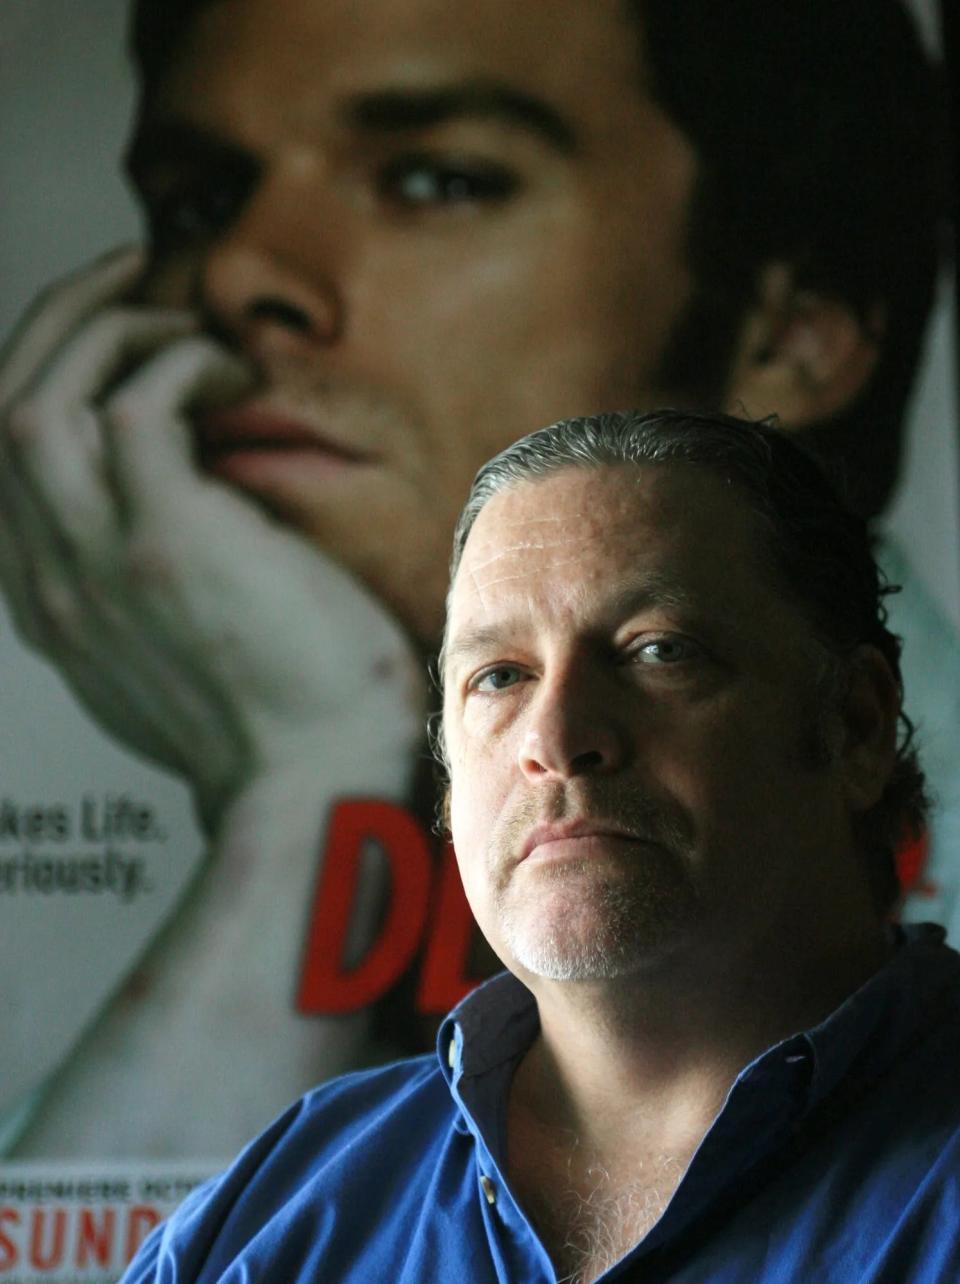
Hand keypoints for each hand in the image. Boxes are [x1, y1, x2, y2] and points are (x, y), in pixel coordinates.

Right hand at [0, 249, 425, 834]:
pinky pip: (135, 405)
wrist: (320, 791)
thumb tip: (183, 518)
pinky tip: (233, 375)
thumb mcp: (180, 660)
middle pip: (0, 410)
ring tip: (180, 319)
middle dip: (58, 324)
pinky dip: (177, 368)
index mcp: (56, 605)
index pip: (5, 463)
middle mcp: (52, 580)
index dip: (43, 377)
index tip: (103, 336)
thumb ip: (147, 591)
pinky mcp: (167, 542)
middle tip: (128, 274)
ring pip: (38, 394)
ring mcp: (98, 560)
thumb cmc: (280, 725)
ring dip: (106, 332)